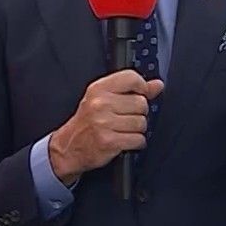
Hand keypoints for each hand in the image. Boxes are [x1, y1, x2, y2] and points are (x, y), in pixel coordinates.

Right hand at [48, 70, 164, 184]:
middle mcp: (100, 103)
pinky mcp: (109, 141)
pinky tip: (124, 141)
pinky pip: (138, 140)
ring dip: (137, 130)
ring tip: (123, 131)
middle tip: (124, 119)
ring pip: (141, 123)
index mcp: (98, 89)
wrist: (68, 147)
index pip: (131, 78)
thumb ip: (132, 90)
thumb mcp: (103, 99)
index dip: (142, 88)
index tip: (140, 95)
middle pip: (141, 103)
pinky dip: (135, 143)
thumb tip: (157, 85)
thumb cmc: (87, 122)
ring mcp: (104, 123)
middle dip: (138, 114)